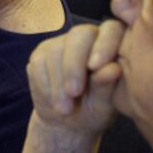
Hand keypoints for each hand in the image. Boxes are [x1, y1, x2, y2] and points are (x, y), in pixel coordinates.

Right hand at [26, 20, 123, 135]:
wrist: (66, 123)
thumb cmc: (94, 110)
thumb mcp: (104, 104)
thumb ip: (107, 85)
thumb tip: (113, 69)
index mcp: (112, 44)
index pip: (111, 30)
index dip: (103, 44)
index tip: (95, 67)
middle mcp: (86, 37)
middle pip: (79, 35)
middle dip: (74, 65)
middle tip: (74, 92)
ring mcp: (61, 43)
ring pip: (56, 51)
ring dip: (58, 83)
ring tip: (64, 109)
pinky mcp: (40, 54)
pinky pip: (39, 63)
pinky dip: (45, 86)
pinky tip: (53, 101)